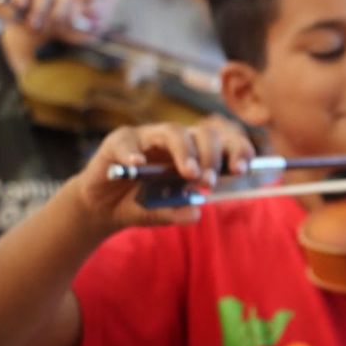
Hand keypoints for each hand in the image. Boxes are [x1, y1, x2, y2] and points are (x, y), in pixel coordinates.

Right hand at [72, 120, 255, 230]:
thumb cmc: (141, 204)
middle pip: (203, 134)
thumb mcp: (162, 214)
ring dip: (185, 152)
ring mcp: (147, 138)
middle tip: (209, 182)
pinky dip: (133, 152)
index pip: (224, 143)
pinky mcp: (118, 142)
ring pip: (173, 132)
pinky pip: (127, 141)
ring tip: (190, 174)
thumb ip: (178, 213)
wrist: (103, 208)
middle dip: (212, 156)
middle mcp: (175, 142)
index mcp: (195, 156)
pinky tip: (137, 164)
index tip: (241, 169)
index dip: (236, 150)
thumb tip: (195, 213)